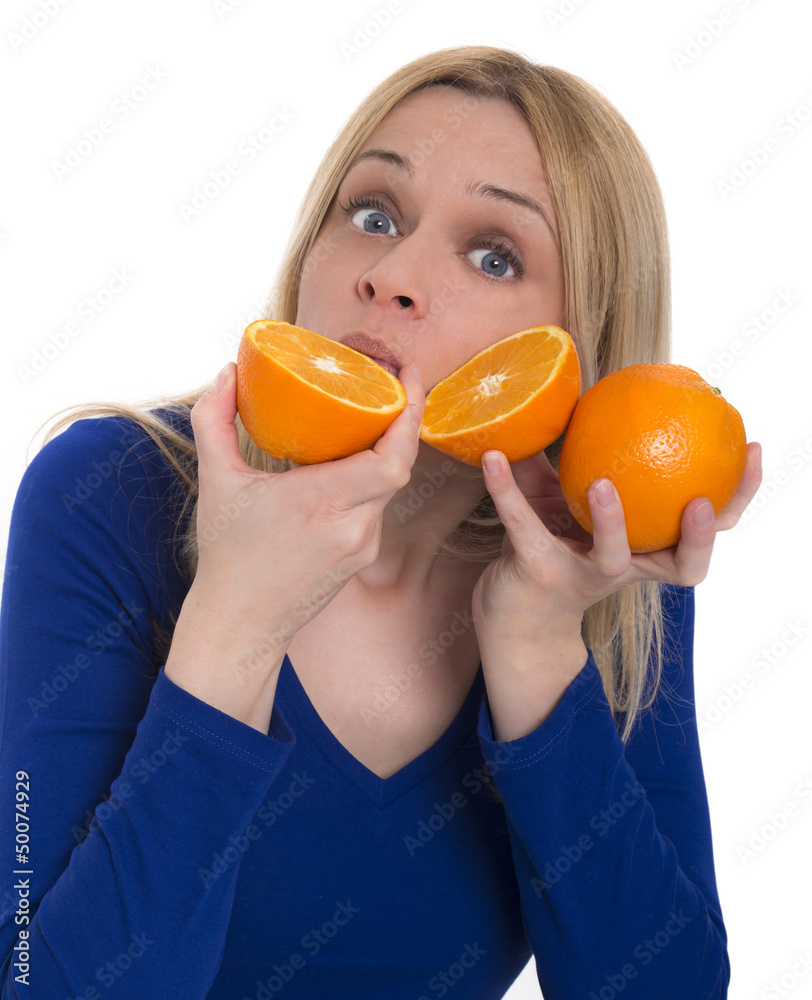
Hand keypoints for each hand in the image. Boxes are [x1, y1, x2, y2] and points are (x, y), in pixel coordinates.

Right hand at [188, 359, 425, 665]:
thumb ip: (214, 420)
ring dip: (386, 453)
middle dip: (403, 423)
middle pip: (400, 466)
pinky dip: (369, 482)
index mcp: (320, 502)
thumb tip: (227, 373)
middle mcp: (351, 525)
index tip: (409, 377)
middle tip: (394, 385)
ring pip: (390, 487)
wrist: (241, 622)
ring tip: (369, 419)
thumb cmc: (227, 554)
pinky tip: (349, 466)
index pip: (392, 459)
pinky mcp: (362, 558)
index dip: (410, 416)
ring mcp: (361, 546)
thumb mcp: (215, 481)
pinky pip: (376, 509)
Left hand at [472, 441, 762, 643]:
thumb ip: (574, 460)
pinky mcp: (537, 571)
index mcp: (646, 552)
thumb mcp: (568, 505)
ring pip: (612, 555)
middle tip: (703, 502)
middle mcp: (624, 569)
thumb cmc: (550, 549)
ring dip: (612, 520)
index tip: (750, 451)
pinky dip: (505, 488)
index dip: (737, 497)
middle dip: (702, 535)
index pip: (707, 532)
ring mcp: (583, 574)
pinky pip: (523, 524)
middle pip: (683, 563)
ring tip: (602, 483)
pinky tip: (492, 456)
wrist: (512, 614)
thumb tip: (573, 394)